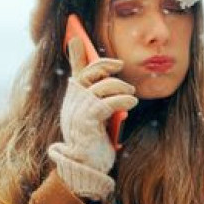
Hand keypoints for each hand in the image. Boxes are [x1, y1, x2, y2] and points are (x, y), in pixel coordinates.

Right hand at [48, 38, 137, 200]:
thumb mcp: (97, 117)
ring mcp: (77, 110)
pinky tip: (131, 101)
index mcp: (74, 99)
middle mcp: (72, 101)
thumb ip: (101, 99)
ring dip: (121, 86)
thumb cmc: (94, 142)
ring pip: (102, 86)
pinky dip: (122, 98)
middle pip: (89, 72)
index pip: (75, 71)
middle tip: (119, 65)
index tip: (76, 36)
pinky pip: (107, 101)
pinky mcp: (87, 120)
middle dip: (105, 64)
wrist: (86, 167)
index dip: (76, 54)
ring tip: (131, 93)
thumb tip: (111, 82)